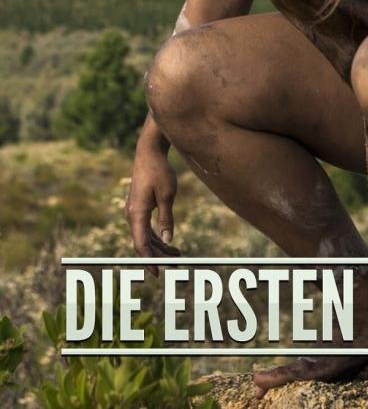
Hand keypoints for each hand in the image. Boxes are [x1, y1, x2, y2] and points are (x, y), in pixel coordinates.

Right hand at [125, 142, 180, 275]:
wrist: (148, 153)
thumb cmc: (159, 171)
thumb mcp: (167, 194)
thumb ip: (166, 218)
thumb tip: (167, 239)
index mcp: (137, 213)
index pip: (141, 244)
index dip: (149, 260)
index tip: (158, 273)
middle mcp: (132, 215)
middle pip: (143, 243)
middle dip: (158, 256)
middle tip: (175, 264)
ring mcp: (134, 211)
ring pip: (144, 236)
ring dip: (159, 246)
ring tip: (177, 254)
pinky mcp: (138, 207)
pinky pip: (145, 228)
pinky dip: (156, 236)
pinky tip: (167, 241)